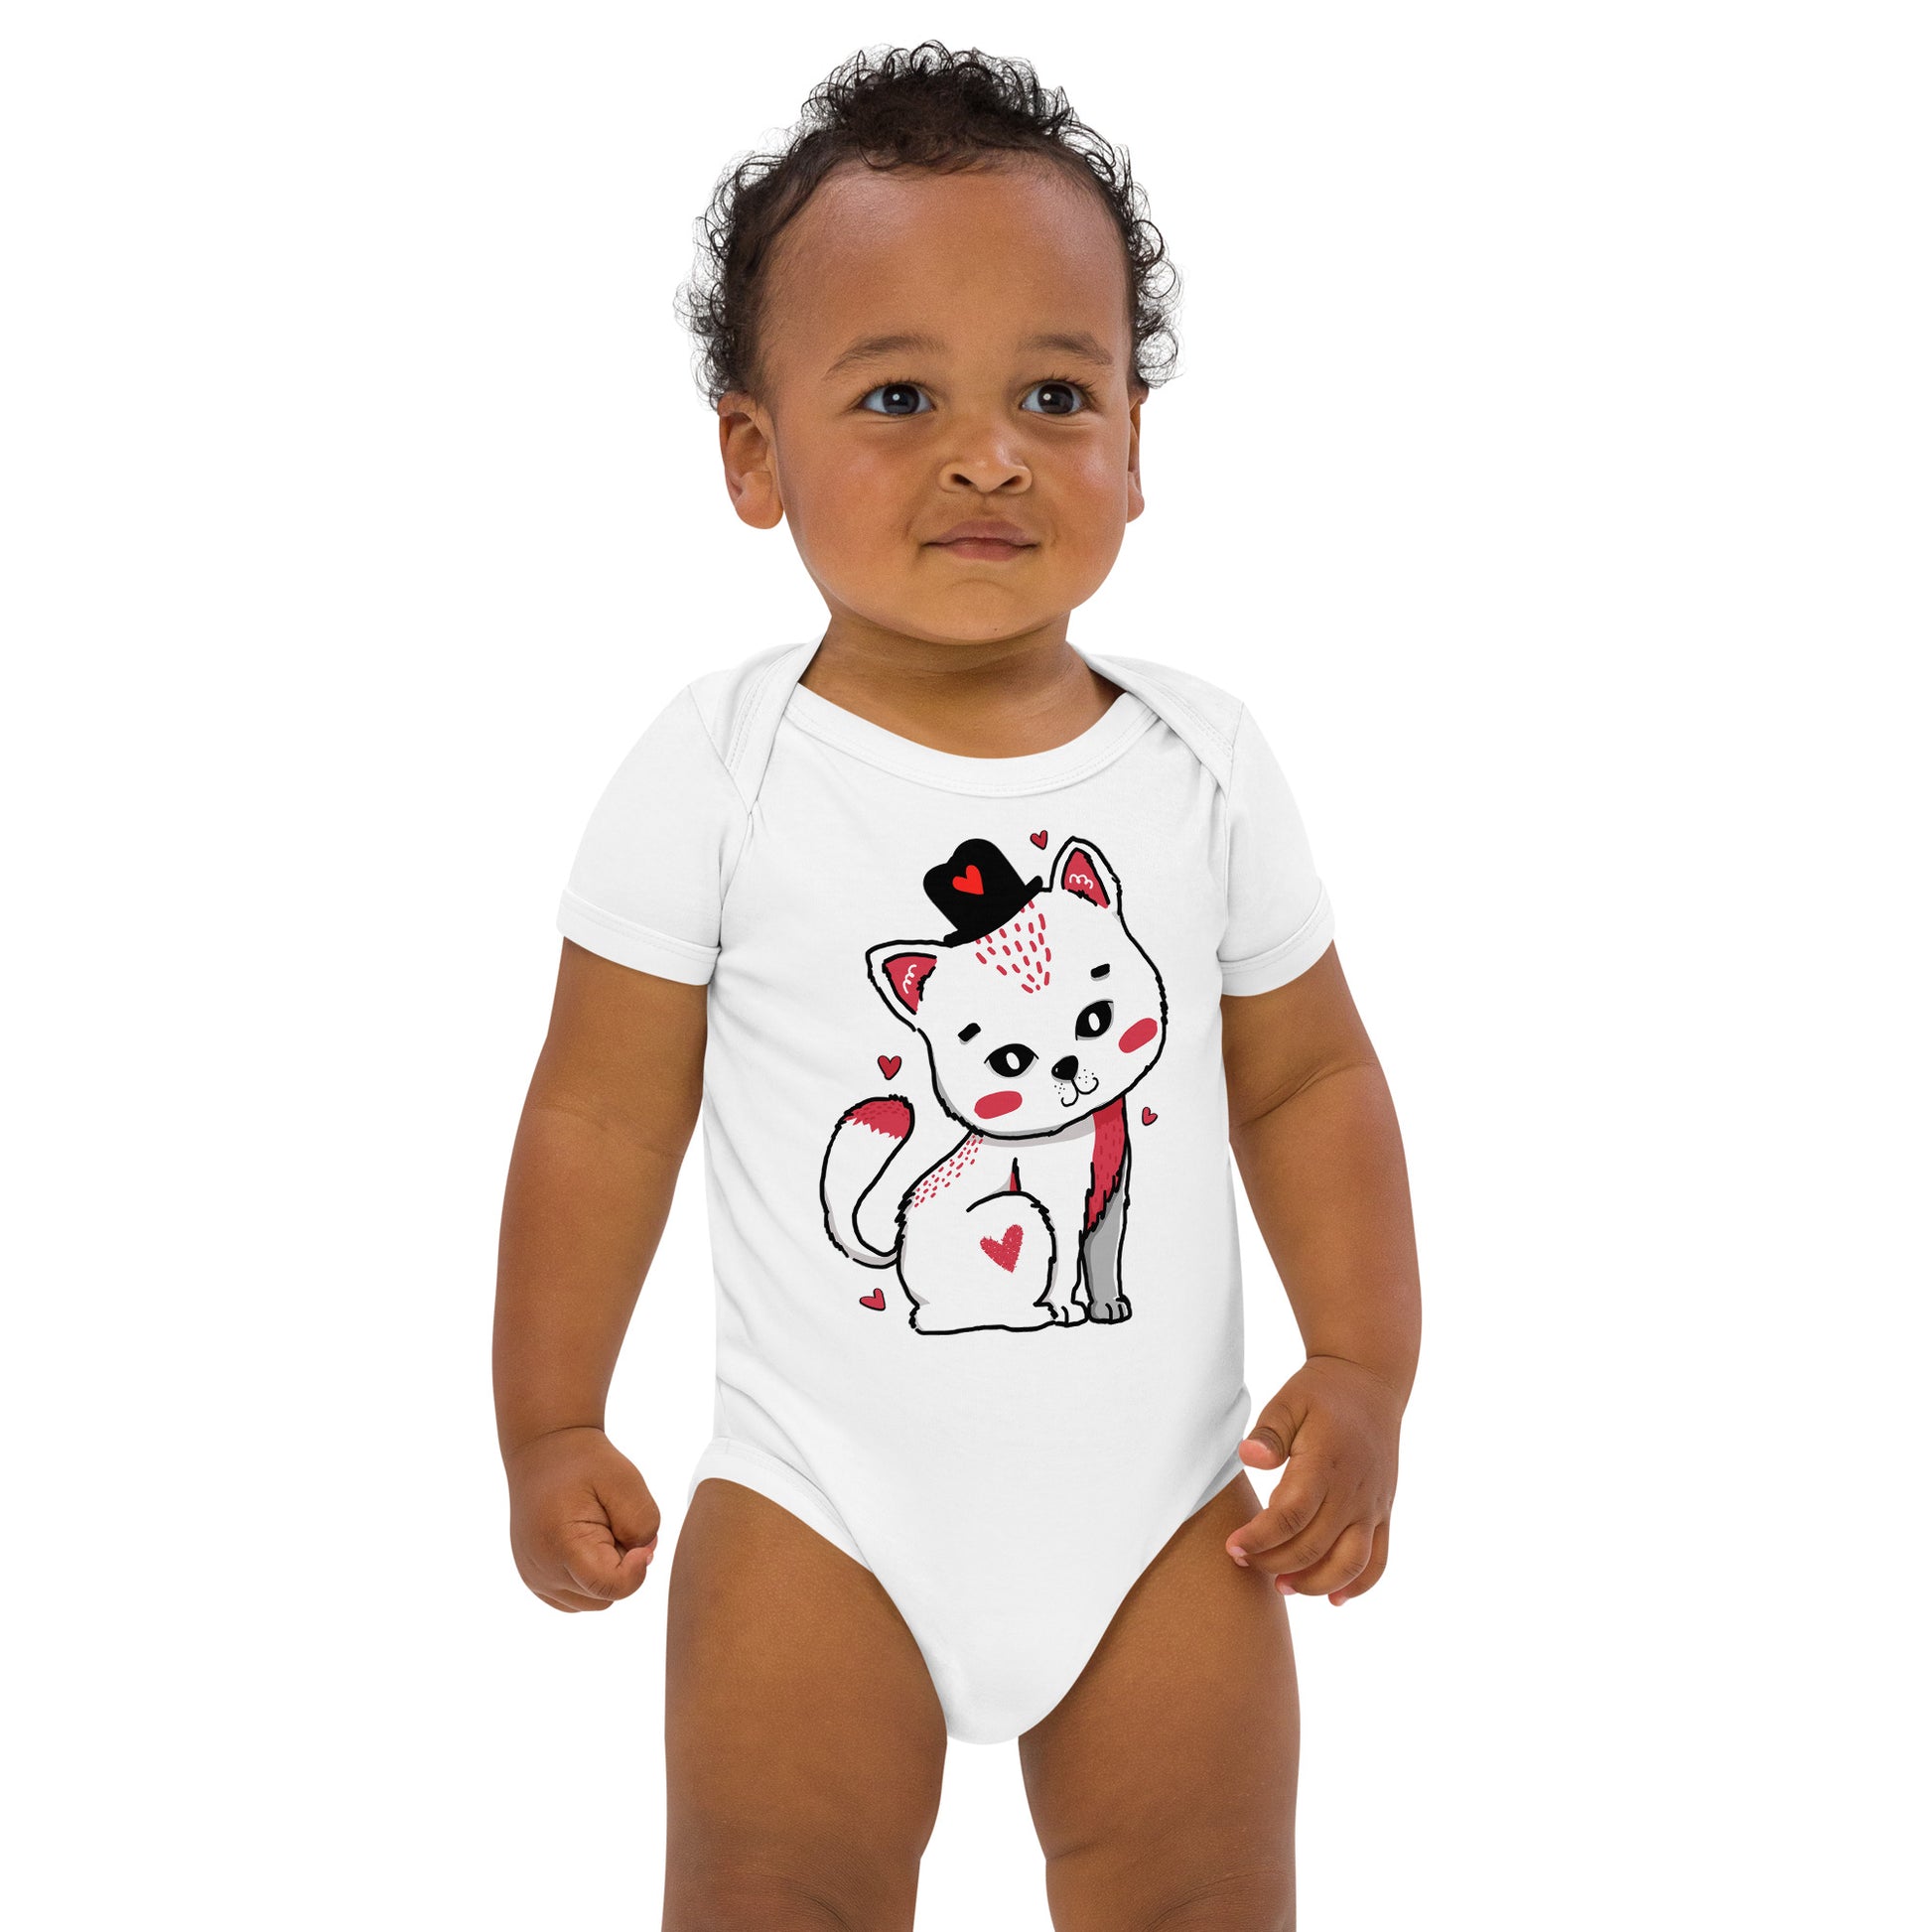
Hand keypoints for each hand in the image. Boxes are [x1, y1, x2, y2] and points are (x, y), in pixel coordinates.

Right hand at [505, 1425, 661, 1612]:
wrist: (545, 1450)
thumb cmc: (586, 1463)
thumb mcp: (625, 1481)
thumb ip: (642, 1523)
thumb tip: (643, 1558)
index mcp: (561, 1545)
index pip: (610, 1588)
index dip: (636, 1570)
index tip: (641, 1541)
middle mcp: (542, 1571)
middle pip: (604, 1597)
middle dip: (622, 1569)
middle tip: (617, 1526)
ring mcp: (535, 1578)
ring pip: (592, 1601)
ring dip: (606, 1574)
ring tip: (601, 1532)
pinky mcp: (535, 1579)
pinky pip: (576, 1597)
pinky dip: (591, 1579)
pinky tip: (589, 1544)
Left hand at [1224, 1356, 1402, 1603]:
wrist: (1370, 1383)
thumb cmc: (1320, 1393)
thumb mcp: (1288, 1401)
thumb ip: (1268, 1432)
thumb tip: (1248, 1458)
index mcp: (1325, 1463)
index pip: (1291, 1515)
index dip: (1260, 1538)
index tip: (1232, 1547)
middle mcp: (1354, 1490)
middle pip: (1315, 1545)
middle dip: (1275, 1562)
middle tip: (1244, 1562)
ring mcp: (1373, 1504)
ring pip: (1351, 1562)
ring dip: (1316, 1583)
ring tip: (1281, 1586)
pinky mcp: (1384, 1511)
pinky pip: (1379, 1559)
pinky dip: (1359, 1585)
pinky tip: (1333, 1598)